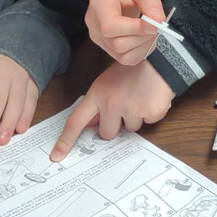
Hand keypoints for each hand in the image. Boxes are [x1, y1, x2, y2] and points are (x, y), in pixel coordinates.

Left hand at [50, 62, 173, 160]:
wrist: (159, 60)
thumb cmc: (130, 70)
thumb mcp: (107, 82)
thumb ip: (98, 103)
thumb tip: (93, 125)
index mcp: (98, 95)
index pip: (76, 122)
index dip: (66, 140)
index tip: (57, 156)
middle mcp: (113, 104)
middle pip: (107, 133)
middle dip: (114, 126)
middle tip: (123, 107)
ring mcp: (132, 109)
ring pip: (130, 129)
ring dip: (134, 118)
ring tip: (140, 97)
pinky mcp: (151, 112)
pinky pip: (148, 123)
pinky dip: (151, 113)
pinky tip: (151, 98)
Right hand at [86, 0, 168, 65]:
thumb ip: (151, 2)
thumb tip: (159, 22)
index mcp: (98, 5)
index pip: (110, 28)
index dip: (135, 29)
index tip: (155, 24)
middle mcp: (94, 25)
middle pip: (118, 44)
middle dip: (143, 37)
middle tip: (157, 25)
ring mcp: (99, 39)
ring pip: (123, 55)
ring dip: (144, 46)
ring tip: (152, 30)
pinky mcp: (107, 47)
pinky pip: (125, 58)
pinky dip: (140, 51)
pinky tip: (145, 38)